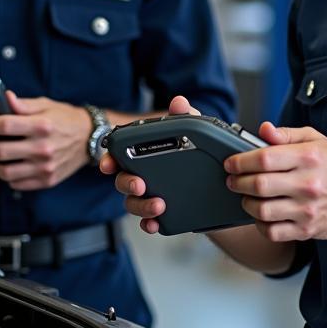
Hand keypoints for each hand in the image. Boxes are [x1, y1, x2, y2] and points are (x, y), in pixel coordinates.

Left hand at [0, 91, 91, 190]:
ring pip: (6, 172)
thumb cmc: (66, 119)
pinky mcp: (47, 180)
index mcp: (42, 125)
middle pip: (1, 151)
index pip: (5, 125)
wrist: (90, 138)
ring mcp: (45, 166)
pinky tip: (5, 167)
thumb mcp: (47, 105)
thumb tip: (5, 98)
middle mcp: (43, 147)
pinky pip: (18, 183)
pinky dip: (6, 177)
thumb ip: (23, 104)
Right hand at [99, 95, 196, 232]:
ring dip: (141, 206)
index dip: (109, 160)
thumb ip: (184, 115)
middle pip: (122, 182)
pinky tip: (156, 225)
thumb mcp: (192, 129)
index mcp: (141, 154)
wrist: (219, 177)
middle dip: (127, 184)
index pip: (118, 156)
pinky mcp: (161, 213)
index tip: (108, 164)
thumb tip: (179, 102)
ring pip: (133, 204)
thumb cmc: (195, 147)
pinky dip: (149, 224)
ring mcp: (148, 196)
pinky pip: (149, 222)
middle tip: (140, 184)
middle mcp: (140, 176)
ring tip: (158, 205)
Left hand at [225, 122, 326, 241]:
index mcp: (307, 157)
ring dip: (246, 204)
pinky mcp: (306, 229)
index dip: (240, 161)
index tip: (231, 163)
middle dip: (237, 182)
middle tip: (232, 180)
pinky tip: (261, 215)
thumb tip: (263, 129)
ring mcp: (307, 209)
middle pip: (259, 185)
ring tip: (246, 197)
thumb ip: (286, 134)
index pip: (263, 158)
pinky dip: (260, 224)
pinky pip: (272, 231)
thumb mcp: (316, 140)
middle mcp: (307, 184)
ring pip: (262, 210)